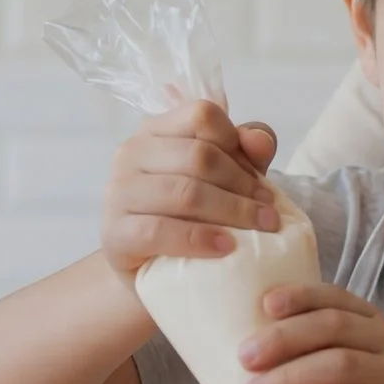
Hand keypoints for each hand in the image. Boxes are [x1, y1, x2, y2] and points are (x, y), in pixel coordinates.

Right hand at [99, 103, 280, 282]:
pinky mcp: (114, 232)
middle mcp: (132, 152)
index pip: (202, 115)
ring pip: (184, 192)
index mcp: (157, 129)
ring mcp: (118, 191)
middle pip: (199, 155)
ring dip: (232, 212)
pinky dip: (198, 239)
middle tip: (269, 213)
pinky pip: (159, 231)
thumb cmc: (192, 214)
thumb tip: (258, 141)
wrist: (155, 267)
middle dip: (243, 185)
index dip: (237, 143)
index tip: (259, 178)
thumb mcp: (227, 177)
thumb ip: (247, 151)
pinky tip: (225, 247)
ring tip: (260, 229)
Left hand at [240, 283, 383, 383]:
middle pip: (334, 327)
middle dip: (284, 339)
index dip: (301, 296)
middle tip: (245, 358)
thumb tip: (244, 363)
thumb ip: (312, 365)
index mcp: (374, 329)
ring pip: (340, 366)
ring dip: (290, 379)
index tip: (264, 305)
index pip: (337, 299)